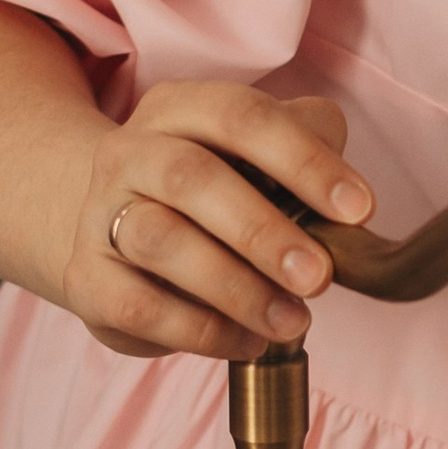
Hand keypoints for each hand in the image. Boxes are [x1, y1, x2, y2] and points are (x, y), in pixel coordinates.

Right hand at [68, 84, 369, 362]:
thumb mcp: (259, 151)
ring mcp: (100, 214)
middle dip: (263, 232)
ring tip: (293, 320)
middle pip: (192, 178)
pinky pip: (140, 306)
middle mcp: (131, 151)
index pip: (243, 117)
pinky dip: (201, 330)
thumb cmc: (213, 184)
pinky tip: (250, 341)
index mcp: (181, 107)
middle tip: (319, 278)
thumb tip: (351, 199)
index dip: (305, 161)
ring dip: (235, 288)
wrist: (109, 225)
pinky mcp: (87, 279)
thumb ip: (310, 148)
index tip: (360, 210)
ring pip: (160, 242)